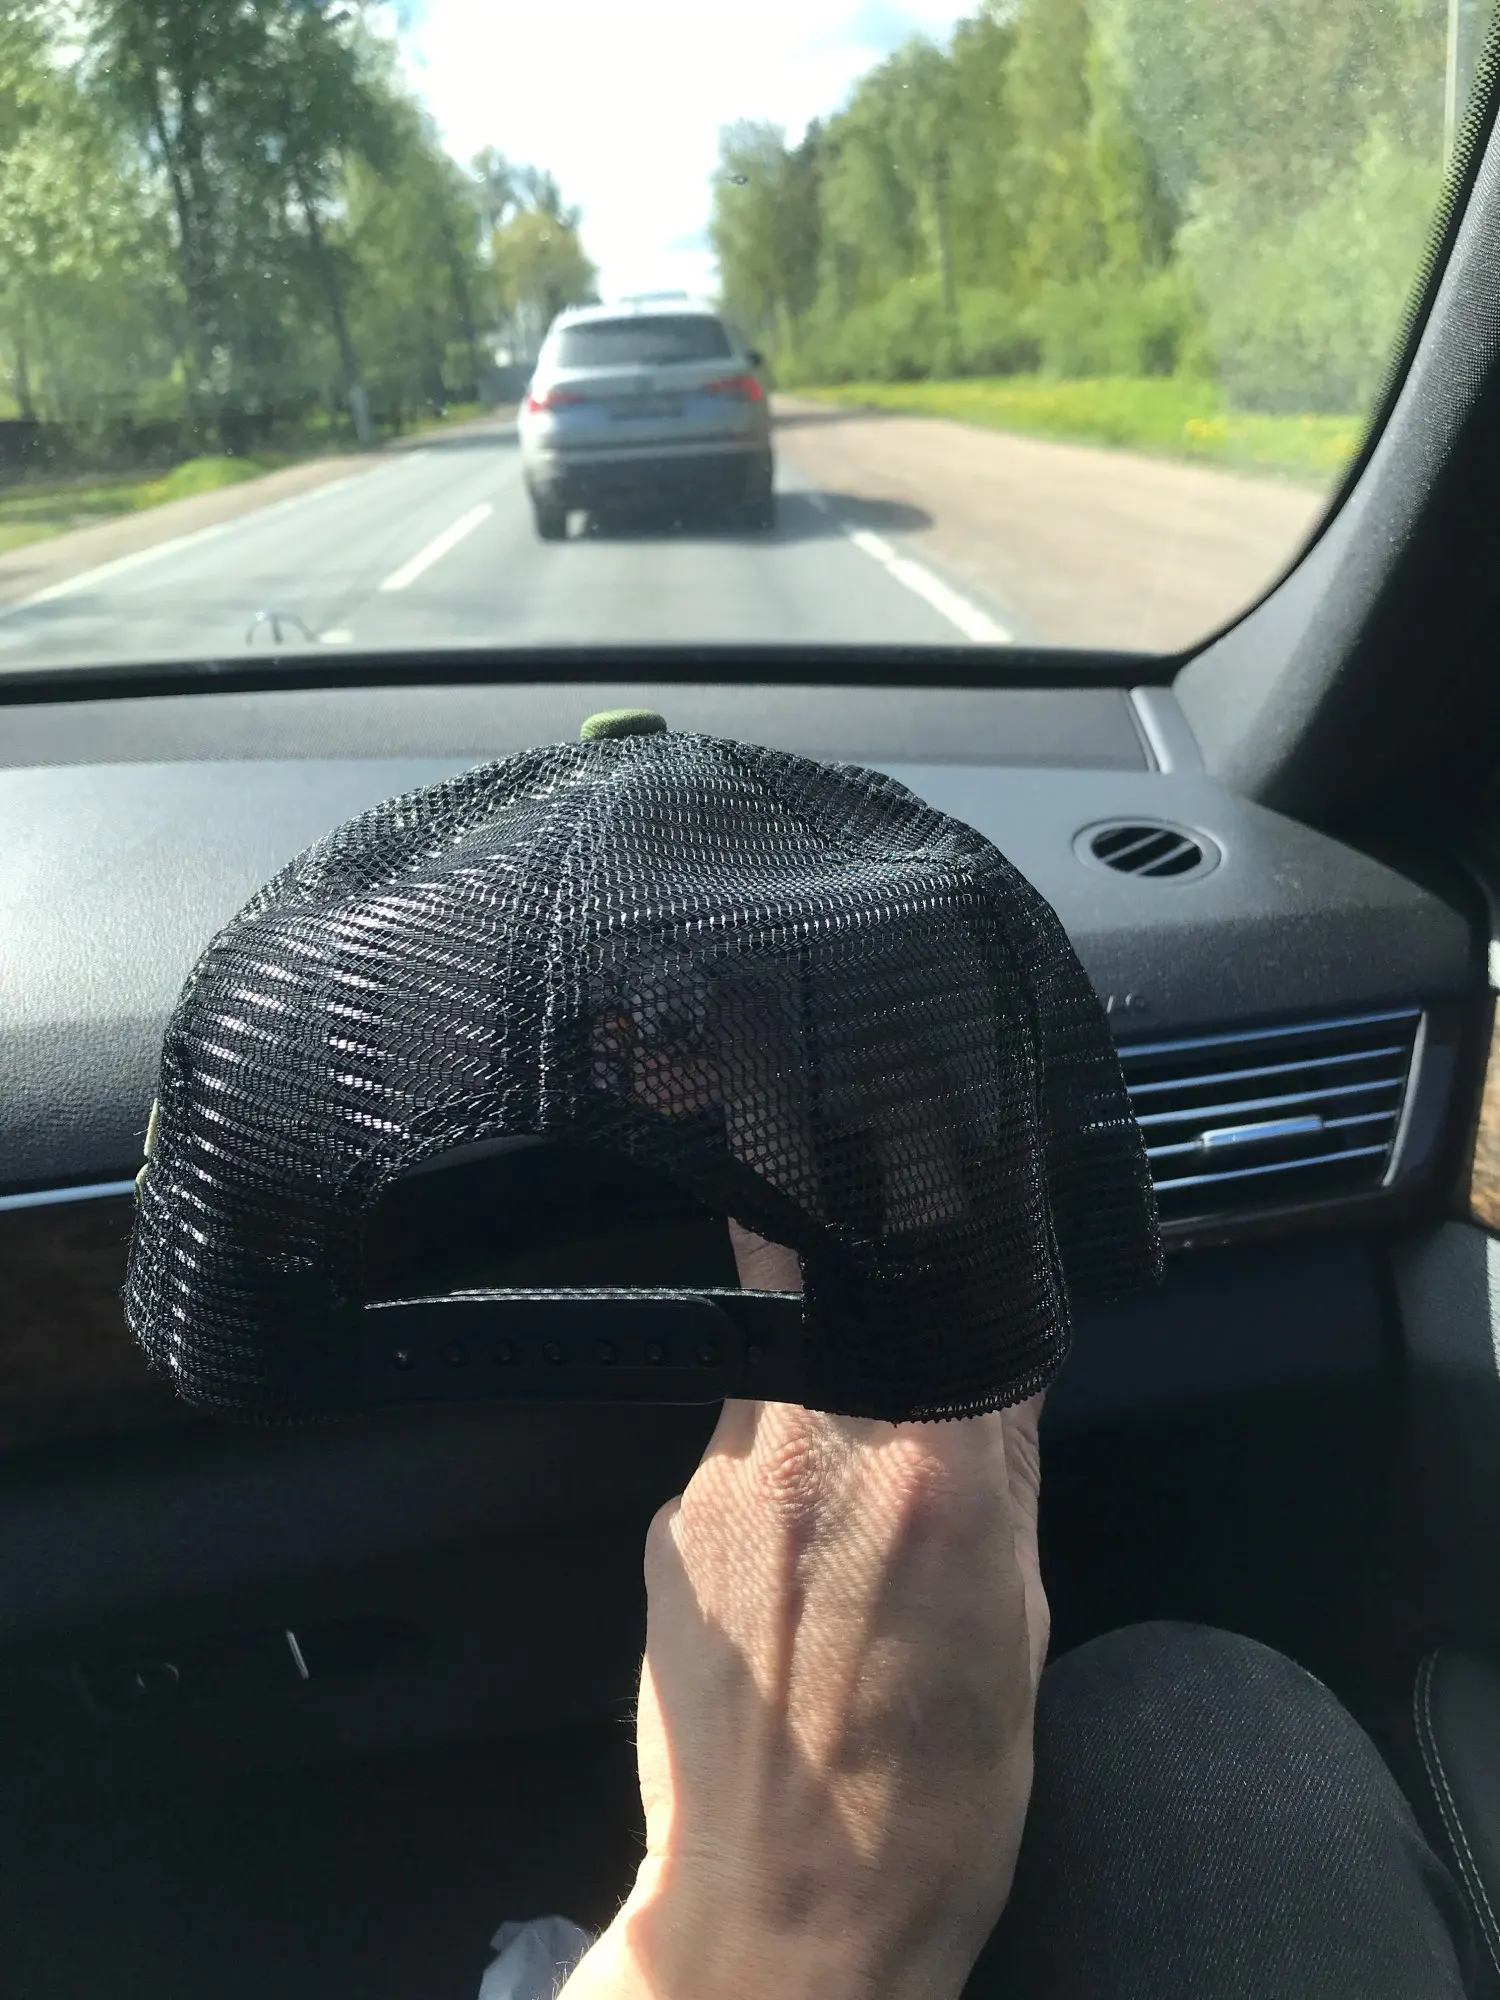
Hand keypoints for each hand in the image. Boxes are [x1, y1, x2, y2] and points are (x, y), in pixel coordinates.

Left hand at [562, 1226, 1046, 1999]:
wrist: (782, 1921)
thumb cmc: (934, 1802)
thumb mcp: (1021, 1625)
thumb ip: (1007, 1471)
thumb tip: (1001, 1363)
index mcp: (931, 1470)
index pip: (935, 1281)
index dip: (932, 1214)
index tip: (929, 1180)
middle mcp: (810, 1449)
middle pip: (829, 1294)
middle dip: (862, 1298)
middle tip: (894, 1345)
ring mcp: (720, 1487)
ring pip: (780, 1376)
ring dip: (823, 1404)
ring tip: (859, 1514)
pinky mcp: (663, 1533)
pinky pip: (734, 1459)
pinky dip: (775, 1479)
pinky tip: (803, 1571)